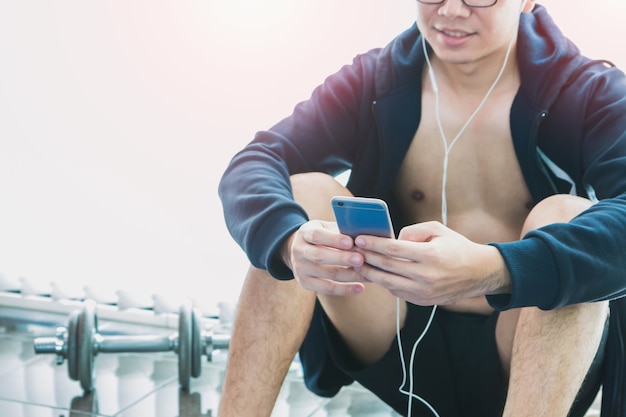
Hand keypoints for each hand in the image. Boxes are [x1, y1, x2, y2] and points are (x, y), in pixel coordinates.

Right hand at [283, 220, 366, 295]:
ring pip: (327, 274)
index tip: (350, 242)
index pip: (317, 236)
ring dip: (349, 275)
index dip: (333, 239)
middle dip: (342, 258)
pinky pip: (327, 288)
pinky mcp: (305, 283)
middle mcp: (299, 251)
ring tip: (368, 274)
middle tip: (361, 259)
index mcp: (304, 233)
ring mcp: (300, 269)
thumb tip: (362, 237)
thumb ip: (340, 231)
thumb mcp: (326, 228)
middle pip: (320, 256)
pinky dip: (345, 289)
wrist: (301, 250)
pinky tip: (360, 287)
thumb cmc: (322, 236)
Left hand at [353, 221, 510, 305]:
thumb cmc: (456, 247)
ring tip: (358, 263)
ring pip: (388, 282)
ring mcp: (424, 292)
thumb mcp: (438, 231)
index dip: (374, 244)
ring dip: (370, 273)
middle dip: (367, 257)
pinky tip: (375, 274)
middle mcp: (427, 276)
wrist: (479, 273)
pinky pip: (397, 292)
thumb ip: (413, 232)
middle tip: (351, 250)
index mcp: (431, 256)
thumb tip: (392, 240)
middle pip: (387, 266)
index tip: (359, 239)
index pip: (394, 249)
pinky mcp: (423, 301)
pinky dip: (384, 282)